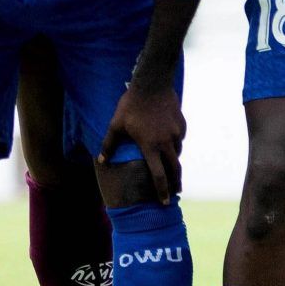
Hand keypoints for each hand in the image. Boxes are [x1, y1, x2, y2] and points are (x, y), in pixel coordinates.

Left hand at [102, 57, 185, 202]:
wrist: (152, 84)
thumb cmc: (131, 105)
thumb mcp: (116, 125)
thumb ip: (109, 145)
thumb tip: (102, 161)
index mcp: (150, 146)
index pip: (159, 175)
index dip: (162, 191)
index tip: (165, 201)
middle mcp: (166, 142)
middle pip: (174, 168)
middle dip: (175, 182)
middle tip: (176, 190)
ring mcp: (176, 133)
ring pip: (177, 152)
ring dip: (173, 160)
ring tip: (169, 164)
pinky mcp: (181, 124)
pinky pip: (179, 138)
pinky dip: (175, 143)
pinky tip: (169, 140)